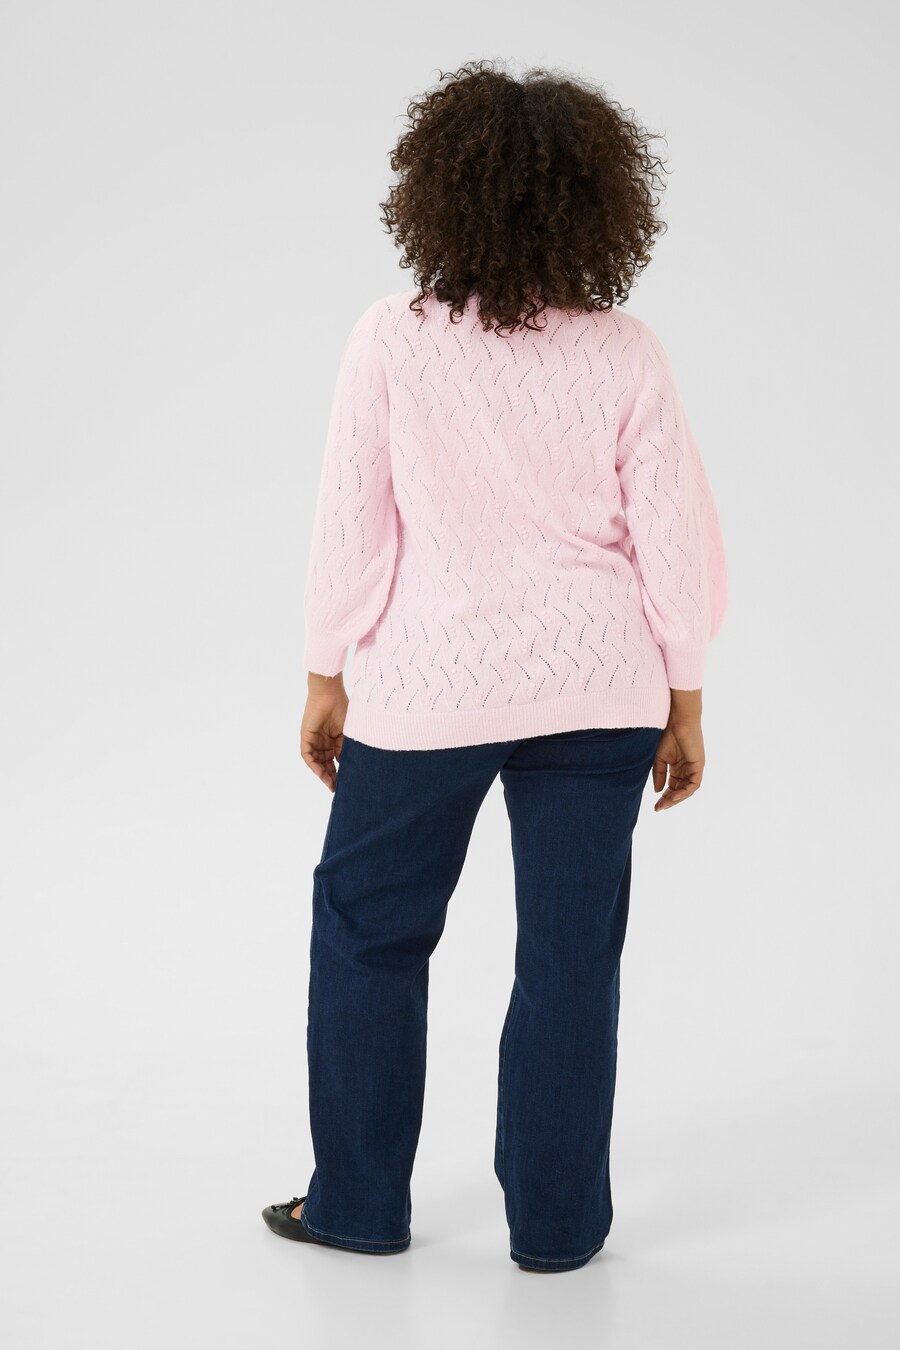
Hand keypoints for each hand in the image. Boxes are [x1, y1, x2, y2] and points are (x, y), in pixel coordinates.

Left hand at [300, 672, 347, 791]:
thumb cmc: (343, 708)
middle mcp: (323, 742)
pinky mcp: (306, 737)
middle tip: (337, 789)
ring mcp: (314, 740)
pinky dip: (314, 765)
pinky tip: (321, 773)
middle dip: (331, 777)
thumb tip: (349, 767)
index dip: (340, 773)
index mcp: (335, 740)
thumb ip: (347, 749)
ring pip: (316, 762)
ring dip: (323, 774)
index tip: (346, 784)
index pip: (336, 761)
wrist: (330, 693)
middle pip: (325, 764)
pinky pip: (307, 755)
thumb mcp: (348, 733)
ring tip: (330, 785)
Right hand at [653, 693, 704, 810]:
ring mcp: (694, 768)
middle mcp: (687, 769)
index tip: (655, 805)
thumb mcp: (659, 758)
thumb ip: (659, 774)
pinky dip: (685, 792)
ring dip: (676, 798)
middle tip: (659, 808)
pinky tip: (674, 796)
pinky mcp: (699, 766)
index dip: (664, 797)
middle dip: (669, 800)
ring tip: (665, 804)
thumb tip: (657, 791)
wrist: (676, 720)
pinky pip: (694, 784)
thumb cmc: (667, 734)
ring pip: (687, 790)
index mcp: (678, 767)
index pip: (672, 787)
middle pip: (680, 790)